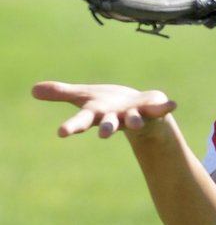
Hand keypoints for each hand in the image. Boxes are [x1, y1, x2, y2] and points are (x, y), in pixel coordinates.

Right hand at [32, 82, 176, 138]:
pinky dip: (165, 107)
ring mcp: (135, 116)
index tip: (61, 132)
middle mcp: (116, 118)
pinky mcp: (152, 111)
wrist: (138, 113)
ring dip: (134, 121)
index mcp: (98, 114)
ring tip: (134, 123)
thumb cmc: (109, 105)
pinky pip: (159, 110)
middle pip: (109, 124)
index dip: (72, 126)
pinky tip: (173, 105)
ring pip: (133, 120)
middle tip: (103, 134)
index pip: (82, 121)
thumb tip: (33, 89)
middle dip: (106, 128)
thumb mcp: (85, 97)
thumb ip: (61, 93)